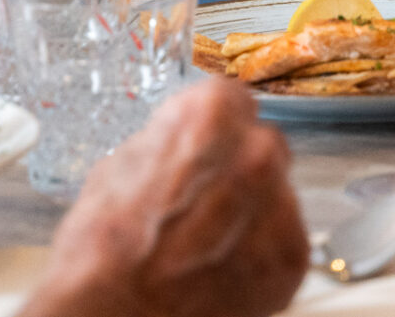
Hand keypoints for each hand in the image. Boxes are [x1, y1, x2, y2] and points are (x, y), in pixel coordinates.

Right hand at [18, 79, 308, 316]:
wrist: (112, 315)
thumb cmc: (104, 248)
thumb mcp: (121, 163)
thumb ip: (171, 137)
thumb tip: (187, 132)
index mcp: (210, 118)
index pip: (234, 99)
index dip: (214, 126)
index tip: (207, 142)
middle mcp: (255, 157)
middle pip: (263, 144)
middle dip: (238, 165)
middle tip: (206, 196)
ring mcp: (279, 210)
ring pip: (278, 190)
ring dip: (253, 207)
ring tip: (210, 237)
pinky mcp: (290, 258)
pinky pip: (286, 236)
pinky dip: (260, 249)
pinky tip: (223, 262)